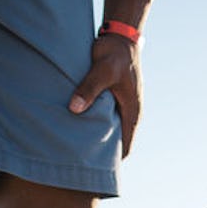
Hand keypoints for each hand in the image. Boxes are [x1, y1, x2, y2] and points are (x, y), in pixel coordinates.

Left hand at [68, 33, 141, 156]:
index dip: (113, 163)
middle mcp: (128, 115)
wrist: (120, 35)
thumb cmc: (115, 53)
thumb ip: (89, 88)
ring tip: (76, 150)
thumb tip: (74, 109)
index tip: (96, 172)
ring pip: (109, 133)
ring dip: (96, 140)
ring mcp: (121, 108)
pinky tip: (77, 128)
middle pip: (116, 144)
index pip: (125, 149)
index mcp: (132, 114)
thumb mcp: (102, 70)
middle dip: (102, 155)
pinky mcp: (112, 101)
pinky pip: (103, 120)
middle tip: (81, 165)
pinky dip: (93, 126)